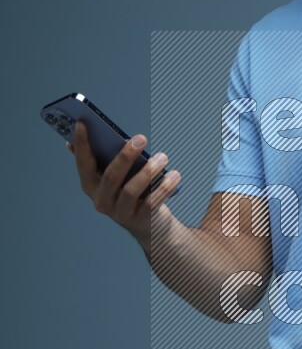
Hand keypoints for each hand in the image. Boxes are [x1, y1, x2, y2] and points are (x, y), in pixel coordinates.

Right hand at [67, 119, 180, 245]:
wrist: (150, 225)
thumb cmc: (132, 191)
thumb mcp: (119, 175)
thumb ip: (109, 157)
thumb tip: (98, 132)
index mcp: (91, 185)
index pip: (83, 163)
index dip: (81, 144)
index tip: (81, 123)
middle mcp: (101, 200)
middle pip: (111, 176)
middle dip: (125, 156)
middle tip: (141, 138)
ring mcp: (119, 212)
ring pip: (131, 190)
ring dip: (149, 171)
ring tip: (163, 157)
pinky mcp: (139, 219)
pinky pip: (151, 201)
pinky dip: (164, 187)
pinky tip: (174, 174)